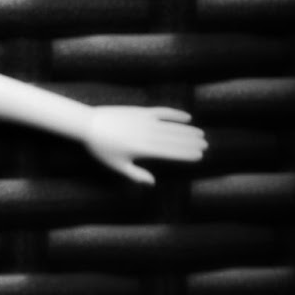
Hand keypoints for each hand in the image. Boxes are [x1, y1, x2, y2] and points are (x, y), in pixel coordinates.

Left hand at [83, 106, 206, 184]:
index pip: (170, 152)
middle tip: (206, 146)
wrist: (88, 124)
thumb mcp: (117, 165)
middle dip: (191, 143)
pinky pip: (162, 112)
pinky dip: (175, 114)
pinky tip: (187, 117)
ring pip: (172, 126)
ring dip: (188, 130)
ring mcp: (144, 121)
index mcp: (142, 149)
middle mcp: (147, 134)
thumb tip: (152, 183)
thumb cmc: (101, 148)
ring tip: (201, 134)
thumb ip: (135, 174)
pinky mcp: (140, 111)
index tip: (199, 156)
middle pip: (175, 139)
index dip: (186, 154)